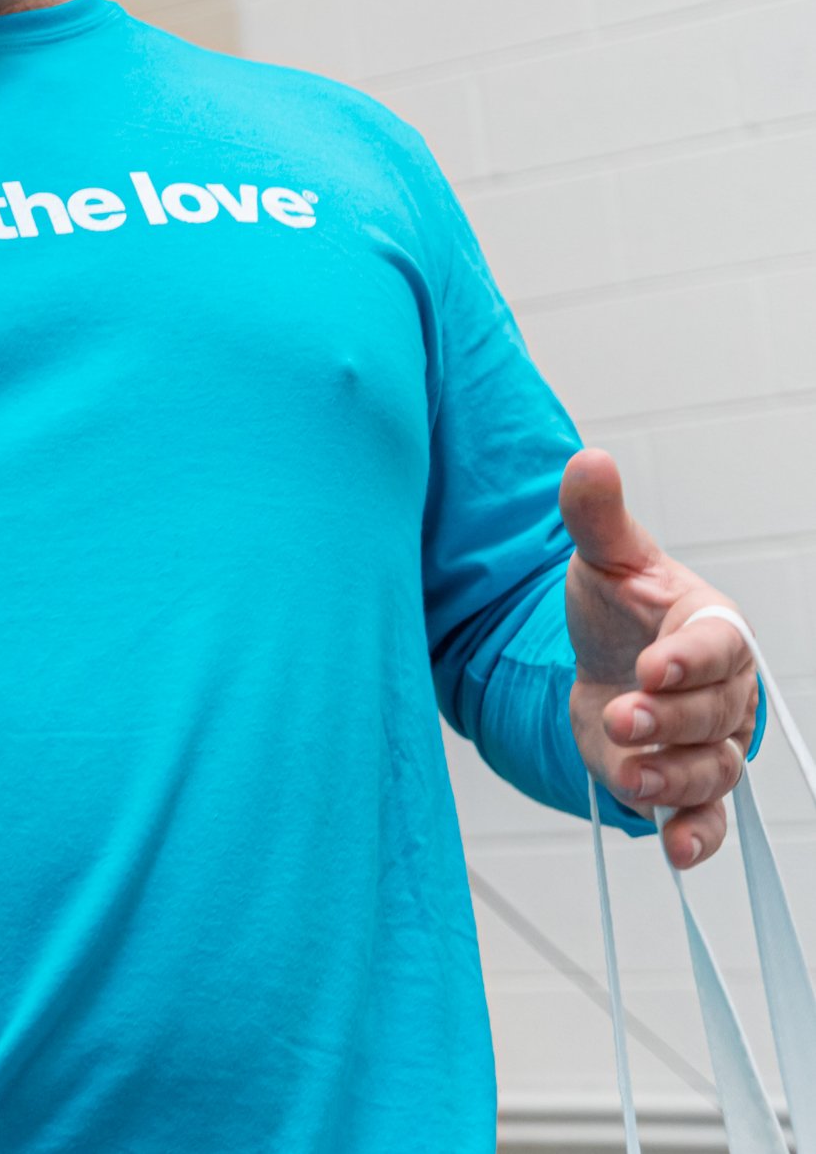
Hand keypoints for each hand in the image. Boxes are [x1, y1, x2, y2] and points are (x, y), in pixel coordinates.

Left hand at [564, 447, 757, 868]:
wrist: (606, 656)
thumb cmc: (618, 605)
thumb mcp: (604, 557)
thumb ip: (597, 516)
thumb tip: (588, 459)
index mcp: (712, 630)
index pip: (719, 646)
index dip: (691, 659)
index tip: (653, 665)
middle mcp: (722, 691)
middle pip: (712, 714)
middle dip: (668, 720)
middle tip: (623, 717)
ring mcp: (704, 741)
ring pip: (709, 769)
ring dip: (673, 777)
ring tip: (628, 773)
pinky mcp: (678, 784)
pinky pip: (704, 817)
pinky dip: (695, 836)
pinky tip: (675, 851)